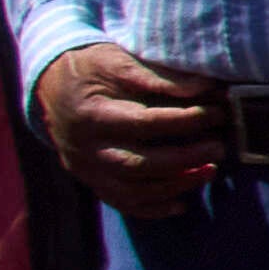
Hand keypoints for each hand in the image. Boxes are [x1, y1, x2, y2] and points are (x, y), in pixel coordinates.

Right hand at [31, 42, 226, 209]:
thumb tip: (207, 87)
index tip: (217, 113)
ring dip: (175, 185)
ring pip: (130, 190)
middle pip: (137, 164)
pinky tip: (181, 204)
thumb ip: (159, 78)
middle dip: (183, 159)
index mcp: (91, 114)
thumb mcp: (119, 61)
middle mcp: (84, 148)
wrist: (50, 85)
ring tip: (209, 171)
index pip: (144, 123)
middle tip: (218, 148)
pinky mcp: (89, 179)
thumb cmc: (91, 68)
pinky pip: (120, 203)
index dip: (184, 121)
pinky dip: (152, 208)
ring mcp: (84, 168)